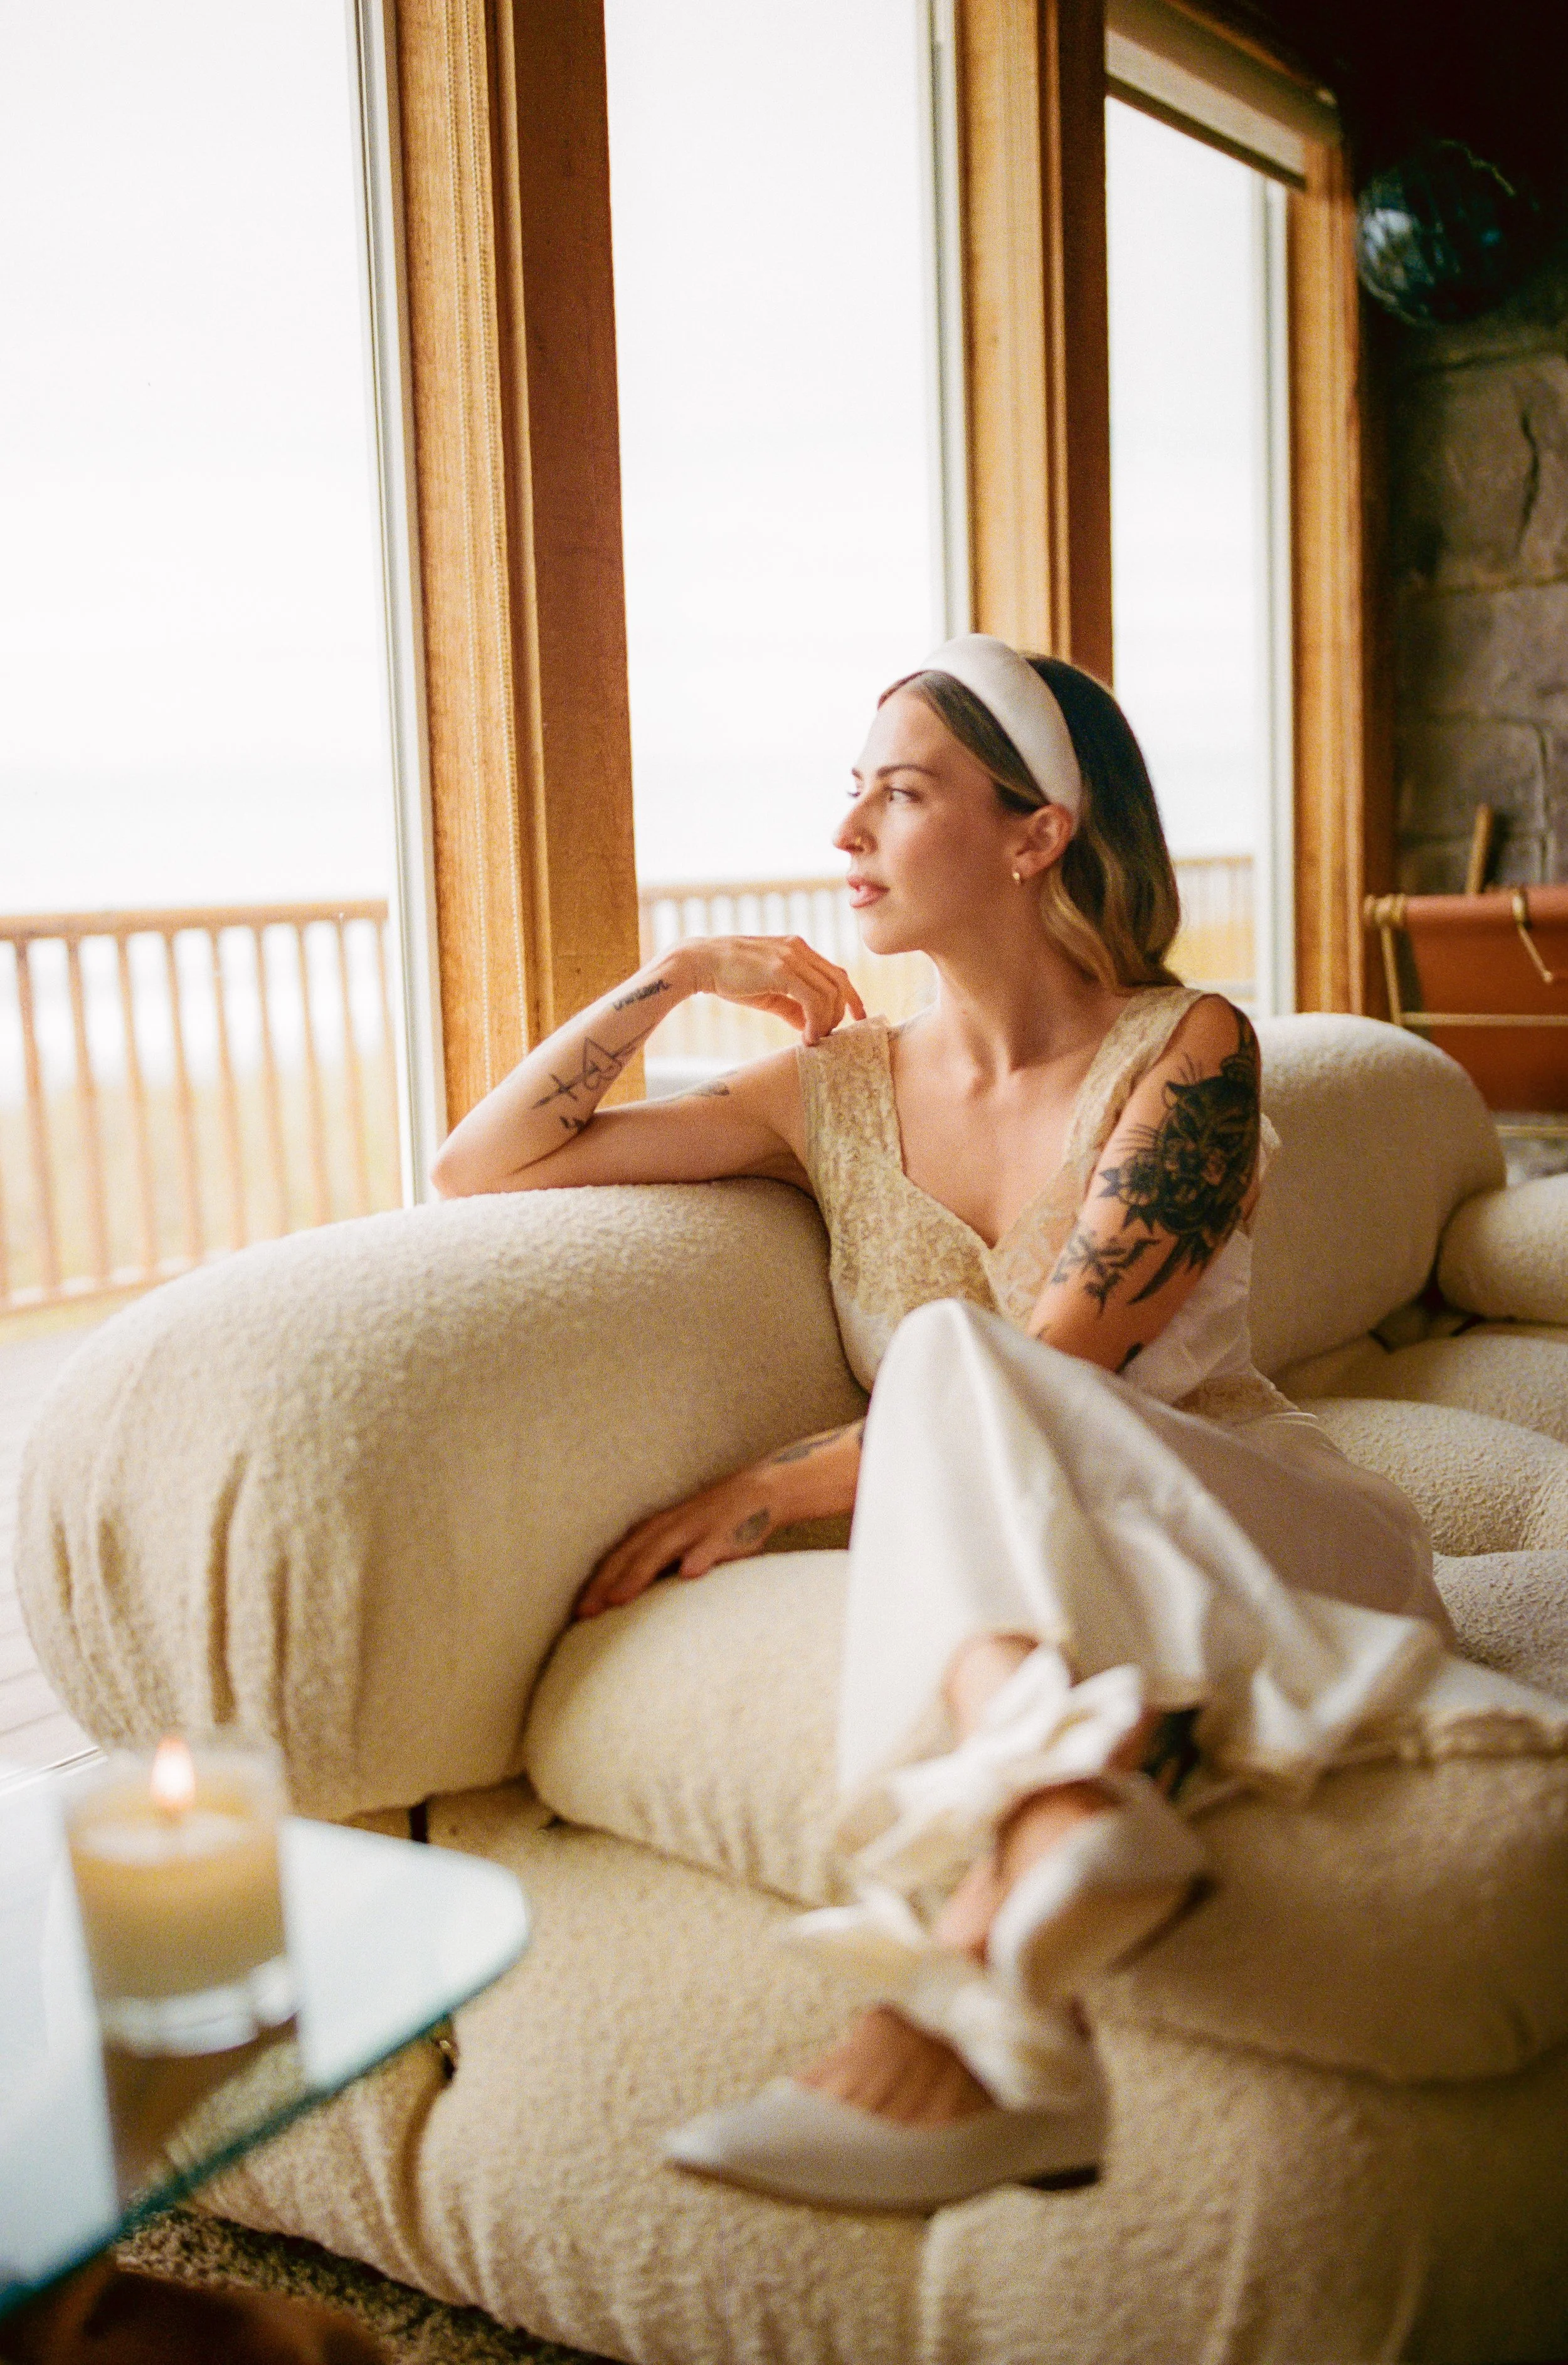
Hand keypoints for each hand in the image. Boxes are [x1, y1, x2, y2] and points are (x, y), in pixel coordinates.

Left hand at [575, 1466, 782, 1618]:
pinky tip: (689, 1573)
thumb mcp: (678, 1537)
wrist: (758, 1492)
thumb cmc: (711, 1524)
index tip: (579, 1614)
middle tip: (587, 1613)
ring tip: (619, 1598)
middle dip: (606, 1584)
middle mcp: (669, 1526)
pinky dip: (699, 1556)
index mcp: (655, 1530)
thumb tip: (627, 1596)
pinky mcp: (726, 1531)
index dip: (597, 1583)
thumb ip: (656, 1561)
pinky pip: (711, 1544)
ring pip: (661, 1550)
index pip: (618, 1557)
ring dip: (638, 1573)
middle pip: (631, 1556)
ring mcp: (696, 1527)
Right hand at [671, 935, 865, 1046]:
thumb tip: (810, 1027)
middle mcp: (799, 949)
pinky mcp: (781, 969)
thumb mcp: (768, 993)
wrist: (699, 964)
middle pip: (839, 983)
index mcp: (798, 949)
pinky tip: (805, 1037)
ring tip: (812, 1039)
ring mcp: (791, 956)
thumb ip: (792, 1006)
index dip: (851, 998)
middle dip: (841, 1013)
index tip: (857, 1019)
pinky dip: (815, 1021)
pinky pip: (812, 999)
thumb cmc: (730, 978)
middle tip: (829, 1037)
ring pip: (829, 992)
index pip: (836, 974)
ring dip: (827, 1021)